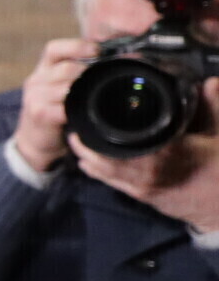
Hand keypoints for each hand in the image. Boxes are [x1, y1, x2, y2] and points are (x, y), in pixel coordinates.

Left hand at [69, 80, 218, 230]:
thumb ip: (215, 107)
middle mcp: (150, 174)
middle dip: (87, 147)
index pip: (125, 145)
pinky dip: (100, 172)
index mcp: (167, 155)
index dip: (102, 136)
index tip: (90, 120)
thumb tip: (210, 82)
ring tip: (78, 143)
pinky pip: (114, 184)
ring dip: (89, 159)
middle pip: (105, 161)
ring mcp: (145, 188)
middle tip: (76, 131)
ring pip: (106, 174)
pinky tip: (90, 163)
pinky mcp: (145, 198)